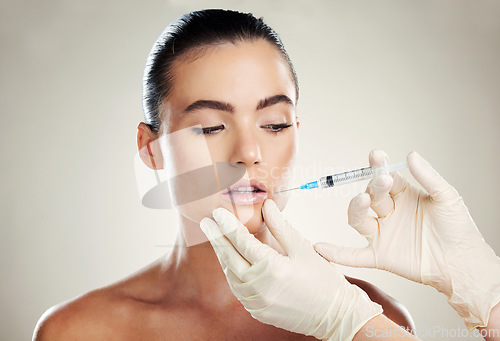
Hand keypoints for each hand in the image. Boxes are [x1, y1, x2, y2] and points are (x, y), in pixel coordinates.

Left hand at [200, 199, 382, 340]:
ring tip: (218, 239)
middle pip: (229, 257)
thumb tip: (267, 206)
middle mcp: (258, 287)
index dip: (227, 225)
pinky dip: (233, 273)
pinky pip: (238, 289)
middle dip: (216, 238)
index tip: (217, 212)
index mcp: (270, 268)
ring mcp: (256, 302)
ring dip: (223, 256)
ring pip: (231, 274)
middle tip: (206, 222)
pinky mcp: (257, 310)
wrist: (335, 316)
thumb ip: (281, 227)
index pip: (241, 241)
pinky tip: (232, 262)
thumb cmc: (323, 281)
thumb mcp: (303, 249)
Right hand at [315, 150, 499, 329]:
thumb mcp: (447, 197)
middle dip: (374, 187)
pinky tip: (320, 248)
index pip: (385, 177)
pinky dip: (336, 253)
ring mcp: (382, 233)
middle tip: (382, 181)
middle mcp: (389, 212)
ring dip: (356, 208)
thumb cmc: (458, 229)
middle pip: (370, 195)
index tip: (376, 155)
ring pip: (358, 219)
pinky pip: (354, 254)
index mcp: (403, 196)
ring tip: (364, 200)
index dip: (378, 166)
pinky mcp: (380, 255)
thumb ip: (428, 176)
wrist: (462, 263)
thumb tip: (410, 155)